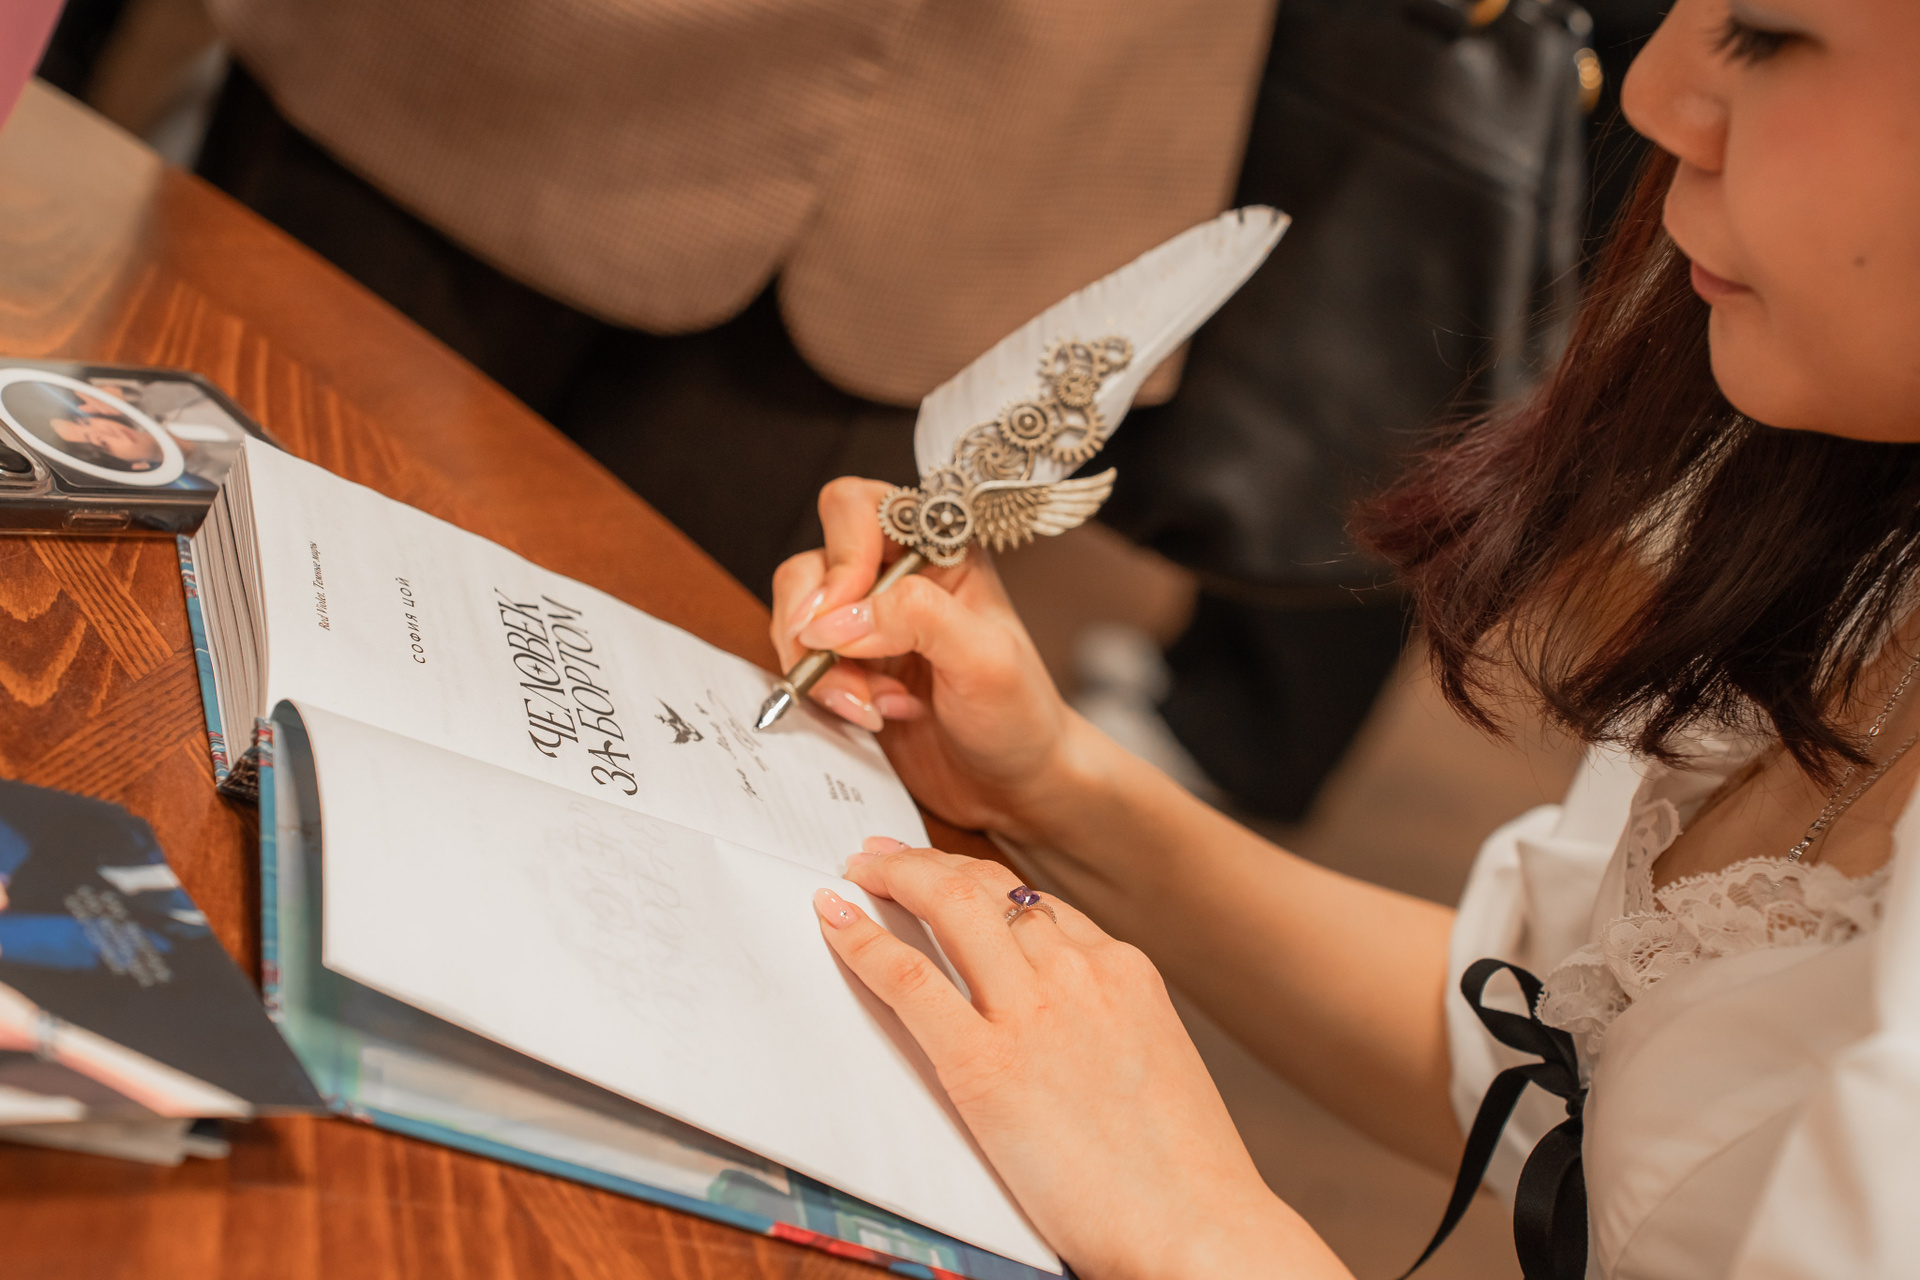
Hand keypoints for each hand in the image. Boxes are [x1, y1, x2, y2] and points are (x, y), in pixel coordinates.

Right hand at [770, 477, 1107, 840]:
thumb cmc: (1020, 714)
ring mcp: (864, 627)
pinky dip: (825, 695)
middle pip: (812, 565)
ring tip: (877, 705)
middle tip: (845, 667)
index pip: (859, 508)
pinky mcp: (847, 671)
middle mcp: (893, 578)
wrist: (1014, 784)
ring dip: (824, 670)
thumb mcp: (985, 658)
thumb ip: (918, 618)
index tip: (844, 613)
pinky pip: (802, 668)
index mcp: (936, 550)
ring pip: (798, 619)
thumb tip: (837, 619)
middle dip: (816, 623)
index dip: (842, 554)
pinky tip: (876, 715)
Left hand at [812, 839, 1346, 1279]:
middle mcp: (1080, 972)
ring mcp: (1032, 1013)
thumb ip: (1110, 1023)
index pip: (1037, 899)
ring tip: (858, 874)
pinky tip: (837, 924)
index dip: (979, 879)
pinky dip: (864, 943)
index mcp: (1126, 971)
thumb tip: (1066, 1024)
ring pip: (948, 907)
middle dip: (928, 863)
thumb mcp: (1158, 1062)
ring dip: (894, 879)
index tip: (947, 876)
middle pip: (988, 887)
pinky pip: (909, 980)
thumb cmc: (1183, 1173)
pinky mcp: (986, 1066)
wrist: (1197, 1229)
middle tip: (882, 857)